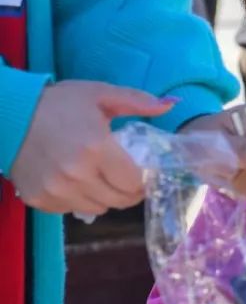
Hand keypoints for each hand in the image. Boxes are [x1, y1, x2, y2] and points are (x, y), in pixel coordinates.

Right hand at [9, 82, 174, 214]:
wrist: (6, 114)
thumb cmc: (57, 103)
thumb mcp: (99, 94)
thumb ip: (137, 101)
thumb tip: (172, 104)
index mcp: (97, 148)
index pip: (135, 182)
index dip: (143, 180)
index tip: (143, 172)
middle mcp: (77, 175)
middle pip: (120, 200)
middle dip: (129, 191)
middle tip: (126, 177)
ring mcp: (56, 190)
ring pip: (99, 208)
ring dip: (106, 196)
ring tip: (101, 178)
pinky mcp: (39, 200)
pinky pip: (72, 209)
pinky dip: (80, 199)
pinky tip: (76, 181)